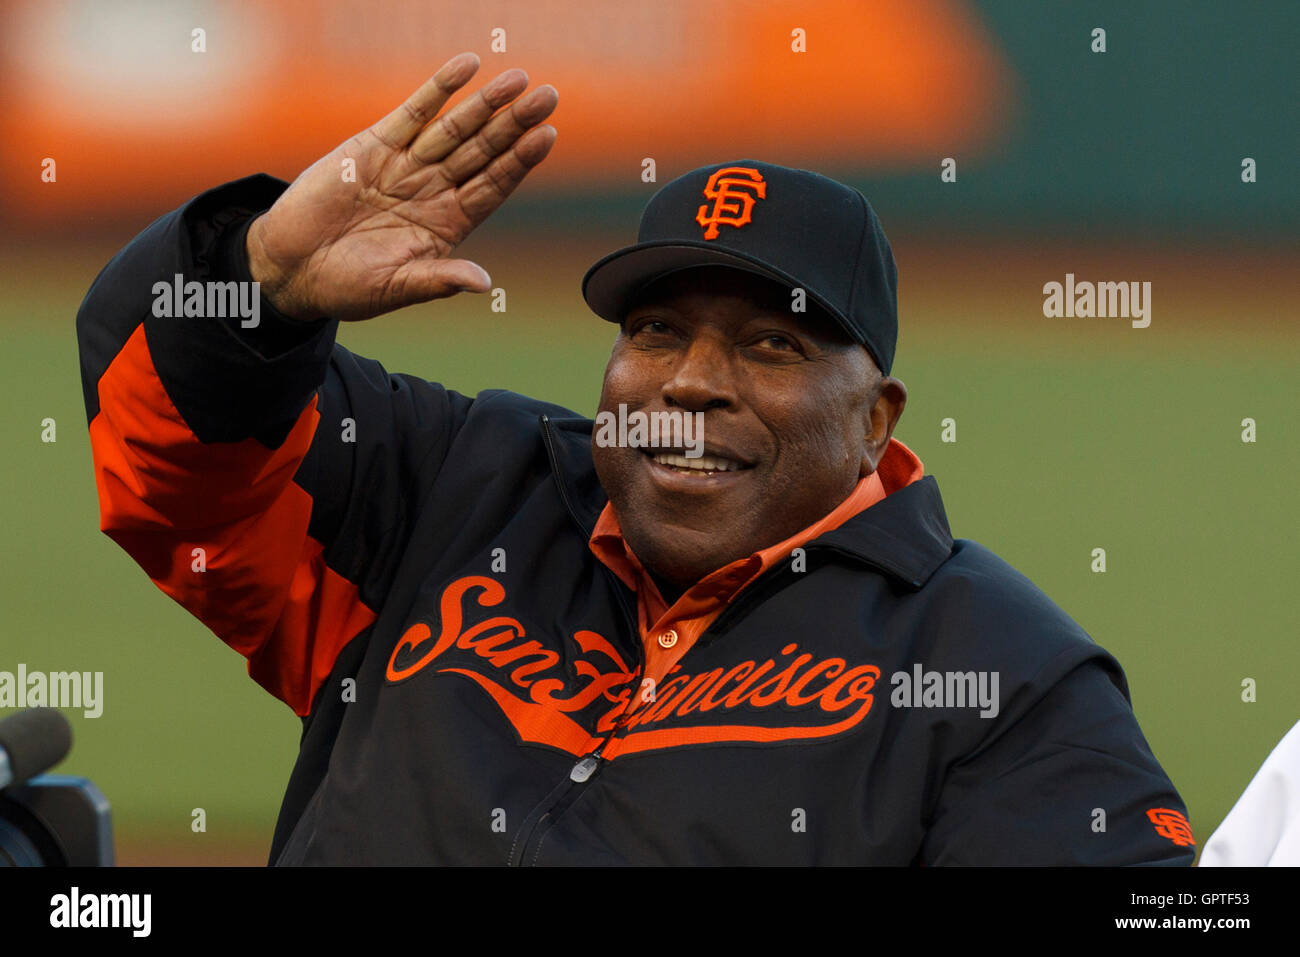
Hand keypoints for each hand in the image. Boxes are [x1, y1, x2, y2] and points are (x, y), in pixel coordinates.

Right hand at [246, 52, 556, 321]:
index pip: (493, 186)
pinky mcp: (374, 145)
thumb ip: (439, 280)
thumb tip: (484, 285)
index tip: (546, 136)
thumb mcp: (396, 287)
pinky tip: (467, 65)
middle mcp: (433, 190)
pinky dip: (439, 88)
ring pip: (455, 127)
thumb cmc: (346, 286)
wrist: (291, 267)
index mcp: (447, 224)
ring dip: (486, 102)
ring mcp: (407, 165)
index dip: (519, 161)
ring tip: (518, 78)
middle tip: (549, 96)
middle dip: (515, 124)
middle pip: (484, 151)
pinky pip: (414, 111)